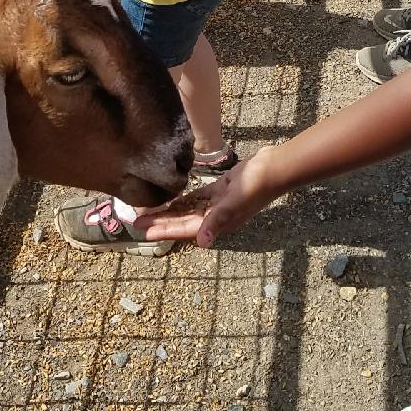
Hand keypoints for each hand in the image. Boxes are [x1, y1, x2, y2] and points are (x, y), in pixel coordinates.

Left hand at [134, 149, 281, 246]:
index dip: (162, 230)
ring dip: (169, 211)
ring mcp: (218, 203)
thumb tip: (202, 243)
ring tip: (148, 210)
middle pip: (181, 221)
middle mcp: (215, 217)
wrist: (275, 167)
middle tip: (135, 221)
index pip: (183, 229)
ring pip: (188, 210)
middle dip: (160, 222)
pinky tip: (171, 197)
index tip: (141, 231)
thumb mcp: (234, 202)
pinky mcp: (221, 189)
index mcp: (218, 223)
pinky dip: (185, 198)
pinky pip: (198, 197)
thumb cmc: (256, 185)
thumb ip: (217, 221)